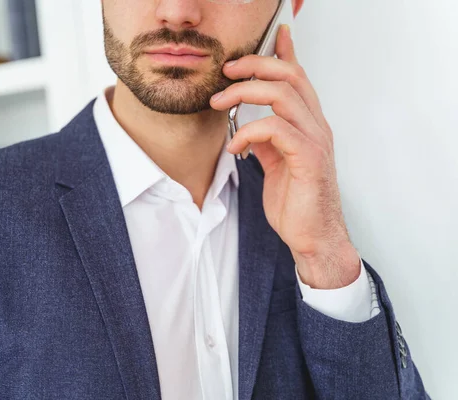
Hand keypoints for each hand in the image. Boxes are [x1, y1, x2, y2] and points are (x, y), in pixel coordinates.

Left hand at [209, 25, 359, 288]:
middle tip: (226, 72)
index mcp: (309, 124)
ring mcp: (315, 141)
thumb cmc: (296, 202)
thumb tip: (247, 125)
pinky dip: (248, 132)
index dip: (285, 53)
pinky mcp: (308, 158)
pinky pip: (275, 129)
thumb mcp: (276, 163)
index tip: (272, 35)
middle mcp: (316, 126)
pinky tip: (235, 147)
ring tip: (219, 104)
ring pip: (282, 95)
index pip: (298, 78)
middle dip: (254, 66)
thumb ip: (266, 140)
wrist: (313, 237)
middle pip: (289, 75)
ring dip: (243, 93)